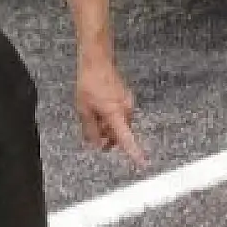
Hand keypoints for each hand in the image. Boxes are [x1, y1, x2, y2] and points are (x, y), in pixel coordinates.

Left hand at [76, 53, 147, 169]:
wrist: (97, 62)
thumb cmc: (90, 84)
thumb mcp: (83, 111)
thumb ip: (90, 130)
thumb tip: (96, 145)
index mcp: (115, 114)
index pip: (126, 138)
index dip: (134, 152)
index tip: (142, 163)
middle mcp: (126, 109)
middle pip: (120, 132)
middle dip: (108, 138)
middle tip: (93, 139)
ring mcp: (127, 102)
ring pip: (119, 123)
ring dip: (108, 127)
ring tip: (92, 119)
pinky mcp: (126, 97)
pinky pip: (120, 113)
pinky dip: (110, 117)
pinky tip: (98, 110)